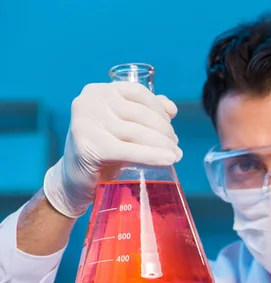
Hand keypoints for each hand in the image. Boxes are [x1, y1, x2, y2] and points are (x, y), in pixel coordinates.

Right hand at [43, 82, 181, 217]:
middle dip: (164, 131)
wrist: (74, 180)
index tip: (171, 124)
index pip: (138, 92)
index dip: (159, 109)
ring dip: (163, 144)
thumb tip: (172, 108)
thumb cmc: (102, 150)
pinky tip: (168, 160)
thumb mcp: (122, 125)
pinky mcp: (88, 147)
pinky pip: (128, 151)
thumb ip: (145, 112)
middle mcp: (88, 102)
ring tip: (175, 155)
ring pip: (138, 132)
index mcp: (97, 91)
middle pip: (140, 114)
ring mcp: (86, 123)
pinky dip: (152, 156)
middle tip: (175, 145)